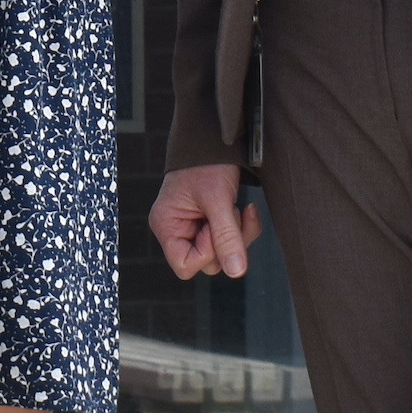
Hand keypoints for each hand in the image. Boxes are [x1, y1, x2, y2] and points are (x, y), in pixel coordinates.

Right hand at [150, 161, 262, 279]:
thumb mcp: (218, 200)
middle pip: (207, 262)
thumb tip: (236, 272)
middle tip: (229, 213)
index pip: (185, 265)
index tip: (214, 227)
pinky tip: (244, 209)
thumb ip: (227, 237)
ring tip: (235, 207)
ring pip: (223, 253)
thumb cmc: (207, 163)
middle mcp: (177, 230)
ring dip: (238, 233)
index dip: (206, 253)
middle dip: (226, 240)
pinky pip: (230, 241)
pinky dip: (242, 227)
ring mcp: (194, 228)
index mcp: (167, 225)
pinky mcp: (210, 224)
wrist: (217, 140)